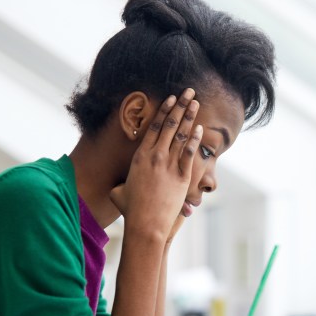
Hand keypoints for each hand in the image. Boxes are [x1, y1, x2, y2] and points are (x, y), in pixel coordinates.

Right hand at [111, 89, 202, 242]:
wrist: (146, 224)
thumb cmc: (132, 210)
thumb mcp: (119, 193)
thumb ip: (120, 185)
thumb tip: (116, 188)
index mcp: (140, 157)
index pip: (153, 127)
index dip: (163, 111)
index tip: (170, 99)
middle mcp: (155, 157)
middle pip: (169, 125)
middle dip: (180, 106)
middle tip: (188, 92)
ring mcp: (169, 165)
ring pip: (180, 135)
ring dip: (189, 117)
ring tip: (196, 102)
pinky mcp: (181, 176)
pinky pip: (189, 153)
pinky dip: (194, 139)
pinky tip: (199, 127)